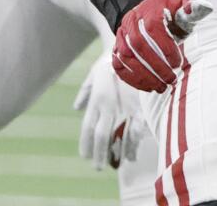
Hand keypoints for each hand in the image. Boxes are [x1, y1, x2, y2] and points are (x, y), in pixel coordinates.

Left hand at [74, 50, 142, 169]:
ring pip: (118, 135)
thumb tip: (77, 107)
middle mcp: (108, 106)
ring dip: (117, 152)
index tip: (85, 156)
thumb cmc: (112, 59)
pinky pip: (136, 128)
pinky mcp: (140, 105)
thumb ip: (85, 92)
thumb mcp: (93, 73)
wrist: (132, 48)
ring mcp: (124, 106)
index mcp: (96, 99)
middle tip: (98, 168)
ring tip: (117, 165)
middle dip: (99, 154)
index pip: (87, 127)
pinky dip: (134, 143)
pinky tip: (133, 153)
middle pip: (101, 135)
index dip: (86, 143)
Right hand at [112, 0, 189, 92]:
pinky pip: (118, 66)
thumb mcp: (180, 8)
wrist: (144, 11)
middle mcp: (131, 21)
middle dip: (155, 66)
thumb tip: (207, 7)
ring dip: (143, 76)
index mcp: (149, 10)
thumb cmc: (168, 13)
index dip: (165, 47)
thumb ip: (192, 10)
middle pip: (138, 45)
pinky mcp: (116, 48)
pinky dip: (132, 79)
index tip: (177, 63)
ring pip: (126, 58)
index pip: (153, 29)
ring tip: (161, 87)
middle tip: (171, 80)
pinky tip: (148, 87)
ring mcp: (121, 36)